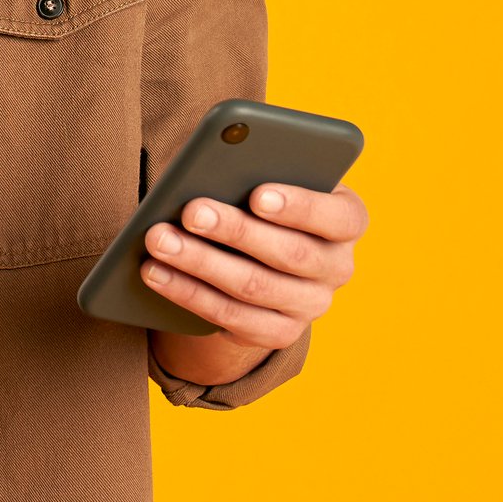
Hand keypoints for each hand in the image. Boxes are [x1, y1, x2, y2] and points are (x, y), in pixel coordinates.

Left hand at [142, 181, 367, 352]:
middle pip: (289, 254)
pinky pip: (232, 318)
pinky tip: (155, 272)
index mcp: (347, 220)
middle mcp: (338, 267)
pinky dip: (188, 293)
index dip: (300, 206)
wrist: (260, 249)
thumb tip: (207, 169)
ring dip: (200, 263)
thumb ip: (250, 169)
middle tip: (190, 212)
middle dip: (234, 231)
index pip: (338, 217)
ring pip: (254, 287)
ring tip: (158, 240)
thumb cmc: (259, 192)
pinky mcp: (279, 333)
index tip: (258, 195)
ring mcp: (311, 305)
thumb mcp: (267, 175)